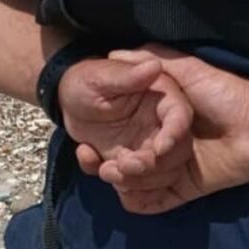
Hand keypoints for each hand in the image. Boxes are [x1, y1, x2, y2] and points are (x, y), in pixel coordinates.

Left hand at [61, 55, 192, 189]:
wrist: (68, 98)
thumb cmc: (87, 80)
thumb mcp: (102, 76)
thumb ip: (127, 74)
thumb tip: (154, 67)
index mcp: (162, 98)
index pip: (180, 117)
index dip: (175, 134)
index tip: (159, 149)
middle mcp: (161, 125)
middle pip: (177, 152)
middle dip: (153, 166)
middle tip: (125, 165)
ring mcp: (147, 146)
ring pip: (160, 174)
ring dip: (135, 180)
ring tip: (105, 169)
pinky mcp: (130, 161)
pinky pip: (133, 181)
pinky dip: (112, 179)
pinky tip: (87, 156)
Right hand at [102, 50, 248, 214]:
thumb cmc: (226, 93)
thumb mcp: (187, 70)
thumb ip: (153, 61)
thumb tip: (113, 54)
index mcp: (158, 123)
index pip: (120, 137)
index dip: (99, 142)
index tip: (84, 144)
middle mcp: (161, 147)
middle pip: (123, 164)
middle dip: (110, 166)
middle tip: (106, 163)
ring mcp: (173, 169)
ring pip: (136, 184)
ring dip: (126, 181)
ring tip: (123, 170)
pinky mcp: (186, 189)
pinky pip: (154, 203)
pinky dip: (140, 201)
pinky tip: (132, 191)